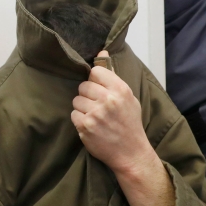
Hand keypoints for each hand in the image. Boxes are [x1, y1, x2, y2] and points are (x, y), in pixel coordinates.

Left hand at [71, 52, 154, 175]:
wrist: (131, 153)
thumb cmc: (129, 123)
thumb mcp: (128, 97)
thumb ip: (112, 76)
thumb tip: (101, 52)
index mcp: (120, 89)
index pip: (95, 71)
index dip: (94, 80)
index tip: (99, 89)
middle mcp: (108, 100)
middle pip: (83, 86)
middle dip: (87, 95)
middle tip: (97, 106)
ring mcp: (95, 113)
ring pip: (76, 100)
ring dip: (83, 108)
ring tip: (95, 117)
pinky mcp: (85, 126)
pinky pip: (73, 114)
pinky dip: (79, 120)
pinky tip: (91, 126)